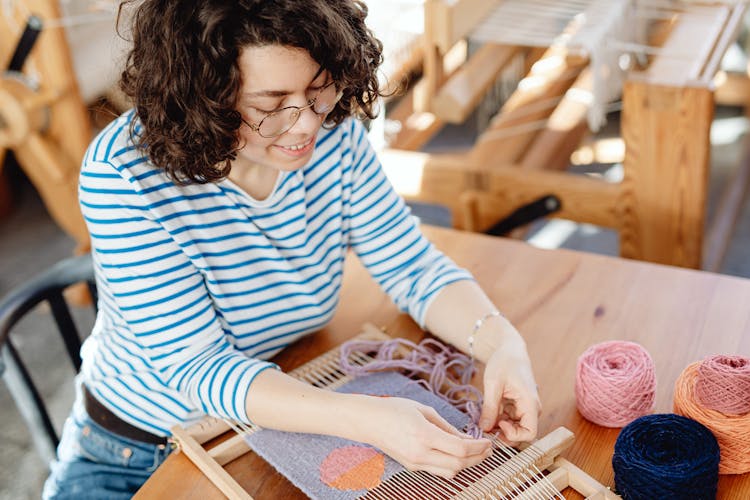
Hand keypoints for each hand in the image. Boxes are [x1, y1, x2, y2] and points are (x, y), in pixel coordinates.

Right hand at [354, 395, 492, 477]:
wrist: (368, 421)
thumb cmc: (394, 409)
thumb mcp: (424, 410)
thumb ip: (447, 427)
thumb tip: (468, 439)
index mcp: (423, 434)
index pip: (460, 449)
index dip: (479, 448)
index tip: (488, 442)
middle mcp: (420, 453)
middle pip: (458, 464)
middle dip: (478, 458)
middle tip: (488, 449)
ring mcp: (415, 462)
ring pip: (450, 472)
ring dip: (466, 464)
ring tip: (475, 453)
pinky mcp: (411, 466)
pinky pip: (438, 471)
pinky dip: (452, 465)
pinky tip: (457, 455)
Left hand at [480, 340, 540, 445]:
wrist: (509, 349)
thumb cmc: (504, 362)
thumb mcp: (493, 384)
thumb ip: (489, 408)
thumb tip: (484, 429)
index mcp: (530, 403)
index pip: (530, 433)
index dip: (513, 435)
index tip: (498, 423)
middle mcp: (531, 409)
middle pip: (521, 434)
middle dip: (503, 434)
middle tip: (484, 427)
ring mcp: (525, 408)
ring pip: (514, 428)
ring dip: (498, 427)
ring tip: (484, 417)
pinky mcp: (518, 407)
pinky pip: (509, 420)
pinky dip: (497, 419)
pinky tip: (487, 412)